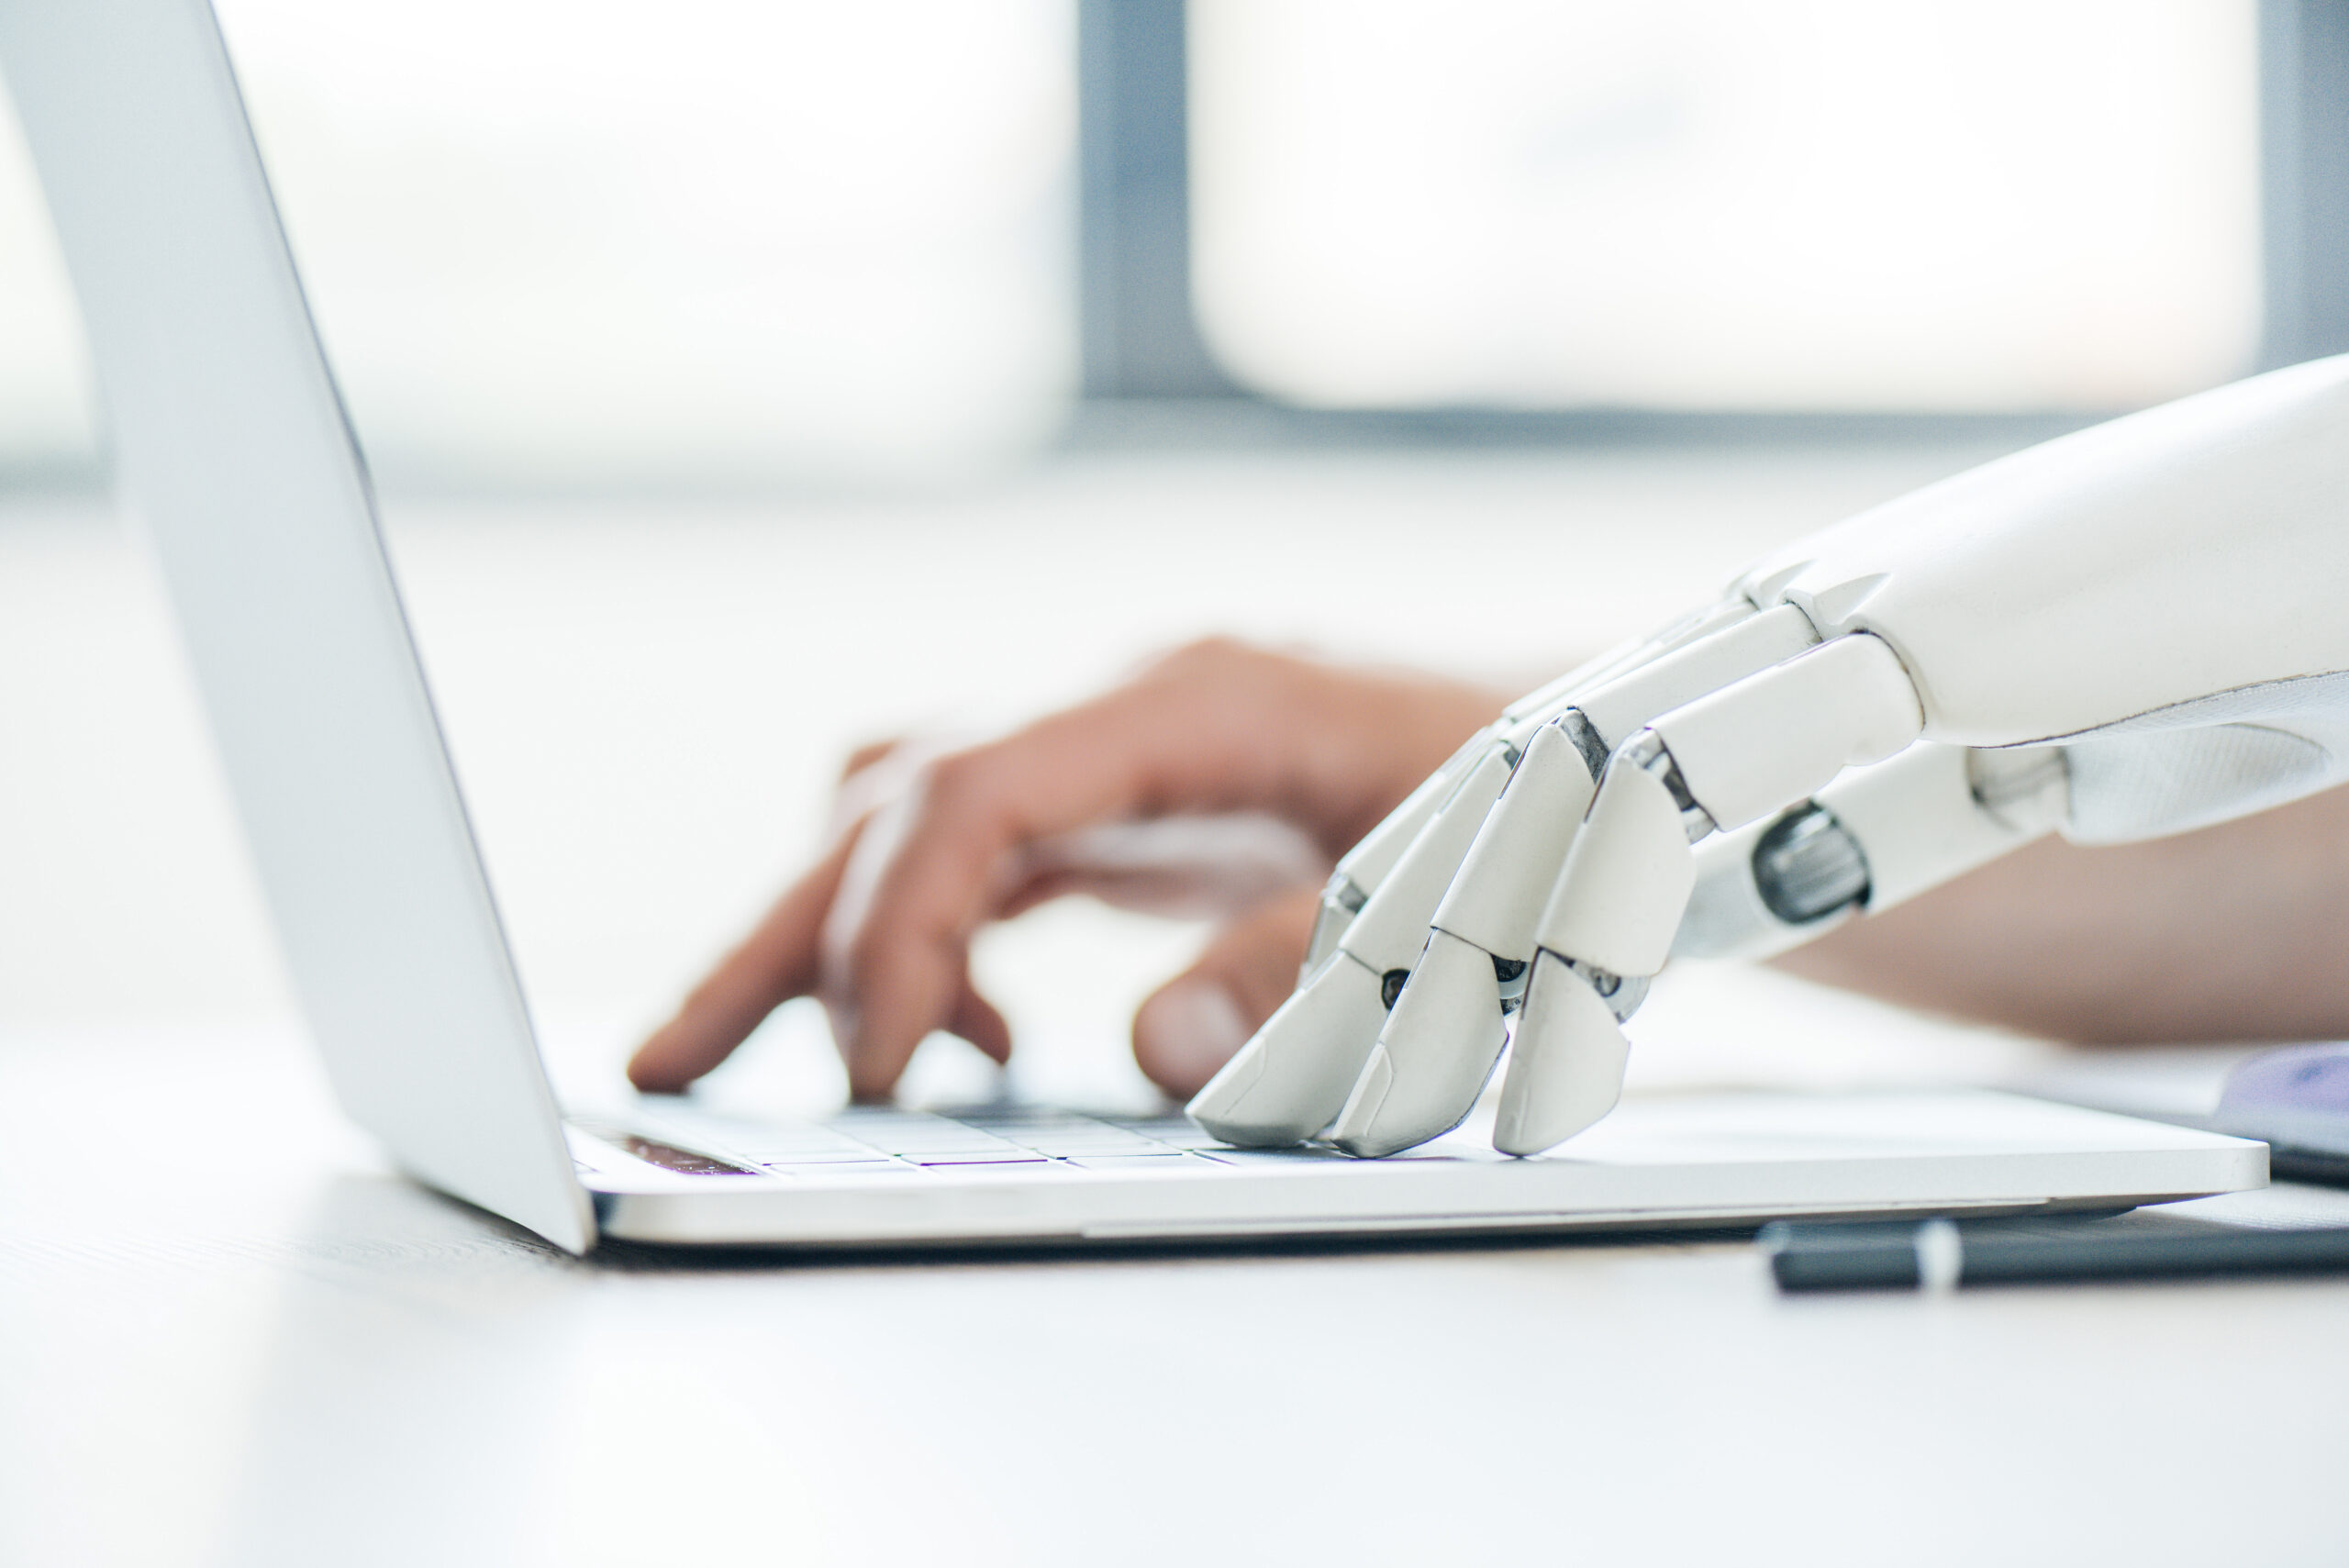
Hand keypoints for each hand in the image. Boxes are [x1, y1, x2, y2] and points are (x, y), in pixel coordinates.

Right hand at [627, 639, 1508, 1100]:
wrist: (1602, 754)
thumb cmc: (1537, 805)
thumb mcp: (1448, 891)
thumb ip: (1306, 961)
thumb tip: (1153, 1046)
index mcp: (1194, 702)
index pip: (977, 789)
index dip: (902, 927)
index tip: (886, 1069)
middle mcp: (1131, 709)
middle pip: (902, 797)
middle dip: (788, 929)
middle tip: (676, 1060)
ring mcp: (1124, 750)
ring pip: (917, 818)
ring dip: (829, 931)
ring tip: (743, 1056)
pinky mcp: (1134, 803)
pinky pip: (985, 854)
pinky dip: (939, 943)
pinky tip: (973, 1040)